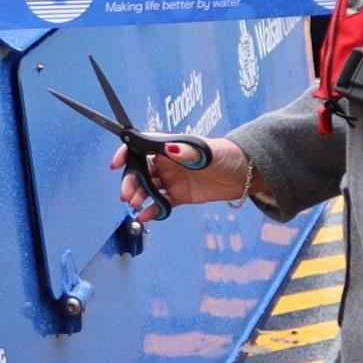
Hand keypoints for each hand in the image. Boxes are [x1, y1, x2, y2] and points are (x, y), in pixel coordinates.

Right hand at [118, 135, 251, 218]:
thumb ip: (187, 153)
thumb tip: (170, 150)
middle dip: (131, 182)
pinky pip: (161, 203)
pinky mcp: (180, 195)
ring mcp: (173, 179)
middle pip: (140, 170)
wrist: (246, 174)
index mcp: (170, 146)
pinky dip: (152, 210)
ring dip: (139, 196)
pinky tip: (146, 216)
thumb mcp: (208, 152)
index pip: (141, 146)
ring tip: (136, 205)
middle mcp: (167, 162)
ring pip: (148, 188)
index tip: (116, 164)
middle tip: (127, 195)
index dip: (126, 153)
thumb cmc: (227, 155)